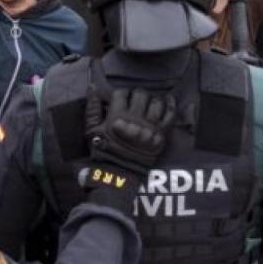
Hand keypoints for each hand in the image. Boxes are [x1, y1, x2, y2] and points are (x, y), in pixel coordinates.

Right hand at [83, 87, 172, 212]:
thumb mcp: (92, 130)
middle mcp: (136, 118)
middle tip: (134, 100)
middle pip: (140, 95)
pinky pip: (170, 115)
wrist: (119, 174)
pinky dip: (171, 105)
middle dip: (136, 94)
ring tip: (148, 103)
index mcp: (117, 116)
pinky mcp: (161, 134)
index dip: (121, 93)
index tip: (121, 98)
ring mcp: (150, 126)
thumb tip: (92, 89)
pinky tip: (168, 99)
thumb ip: (92, 109)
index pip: (121, 93)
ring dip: (151, 99)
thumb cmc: (104, 151)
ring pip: (156, 102)